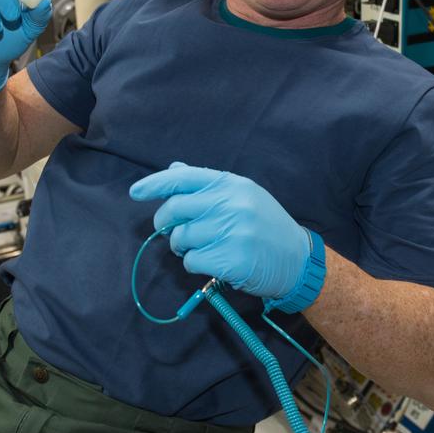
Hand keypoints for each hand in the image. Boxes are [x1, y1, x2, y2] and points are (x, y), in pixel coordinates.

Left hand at [129, 163, 312, 300]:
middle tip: (171, 232)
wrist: (297, 259)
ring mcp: (232, 232)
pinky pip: (192, 261)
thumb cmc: (266, 226)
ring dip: (182, 247)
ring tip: (202, 248)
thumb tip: (175, 169)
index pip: (184, 178)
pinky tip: (213, 262)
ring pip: (181, 238)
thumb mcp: (244, 196)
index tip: (136, 192)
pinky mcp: (231, 259)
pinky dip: (195, 264)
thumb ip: (208, 185)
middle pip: (175, 209)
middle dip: (164, 223)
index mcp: (232, 184)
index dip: (156, 184)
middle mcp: (231, 204)